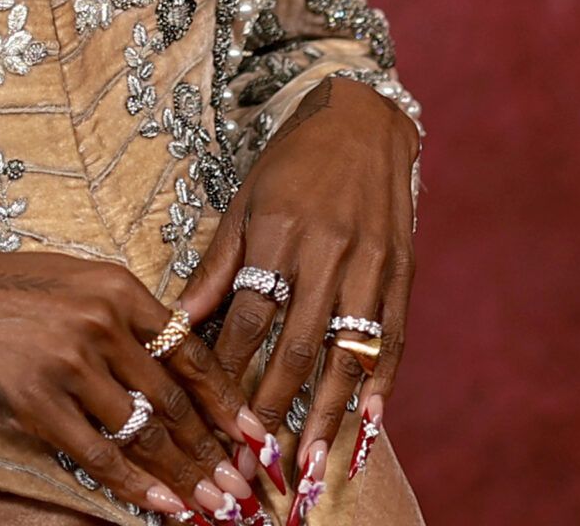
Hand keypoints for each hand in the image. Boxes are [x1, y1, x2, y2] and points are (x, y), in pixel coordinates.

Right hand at [0, 243, 272, 520]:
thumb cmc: (5, 292)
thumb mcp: (76, 282)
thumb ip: (126, 318)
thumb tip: (176, 368)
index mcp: (118, 289)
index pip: (192, 352)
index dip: (228, 401)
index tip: (255, 434)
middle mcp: (102, 324)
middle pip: (175, 400)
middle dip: (215, 450)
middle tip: (245, 485)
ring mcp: (70, 364)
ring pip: (144, 432)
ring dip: (185, 476)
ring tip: (216, 505)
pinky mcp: (38, 403)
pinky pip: (100, 455)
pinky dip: (137, 486)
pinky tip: (165, 506)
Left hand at [180, 76, 419, 519]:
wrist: (362, 118)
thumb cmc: (292, 162)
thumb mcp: (243, 202)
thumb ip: (216, 265)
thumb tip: (179, 321)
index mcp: (275, 232)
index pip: (247, 317)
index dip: (228, 371)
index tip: (210, 415)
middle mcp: (324, 251)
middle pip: (295, 345)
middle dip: (273, 407)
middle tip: (254, 458)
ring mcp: (369, 262)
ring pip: (344, 351)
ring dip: (327, 413)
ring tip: (311, 461)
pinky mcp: (400, 269)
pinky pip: (390, 336)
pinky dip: (380, 382)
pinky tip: (369, 421)